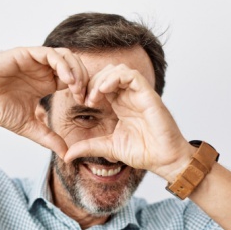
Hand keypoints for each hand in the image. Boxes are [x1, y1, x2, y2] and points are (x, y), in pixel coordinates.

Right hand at [0, 47, 88, 157]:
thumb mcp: (28, 126)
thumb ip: (48, 138)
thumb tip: (66, 154)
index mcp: (45, 83)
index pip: (74, 80)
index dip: (83, 89)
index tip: (86, 104)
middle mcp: (42, 69)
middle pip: (75, 65)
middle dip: (84, 79)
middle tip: (85, 96)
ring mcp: (35, 60)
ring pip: (66, 56)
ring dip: (76, 70)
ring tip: (77, 87)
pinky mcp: (26, 54)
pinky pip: (50, 53)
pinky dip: (62, 64)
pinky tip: (66, 79)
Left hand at [64, 64, 193, 179]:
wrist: (164, 159)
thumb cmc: (143, 152)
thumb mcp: (108, 147)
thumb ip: (88, 147)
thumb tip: (66, 156)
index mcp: (120, 104)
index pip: (101, 84)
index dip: (87, 88)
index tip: (79, 101)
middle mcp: (129, 96)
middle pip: (107, 72)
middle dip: (91, 81)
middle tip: (84, 98)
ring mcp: (139, 94)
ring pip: (118, 70)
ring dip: (101, 79)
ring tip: (93, 96)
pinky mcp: (148, 95)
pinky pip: (132, 75)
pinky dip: (115, 78)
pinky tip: (104, 91)